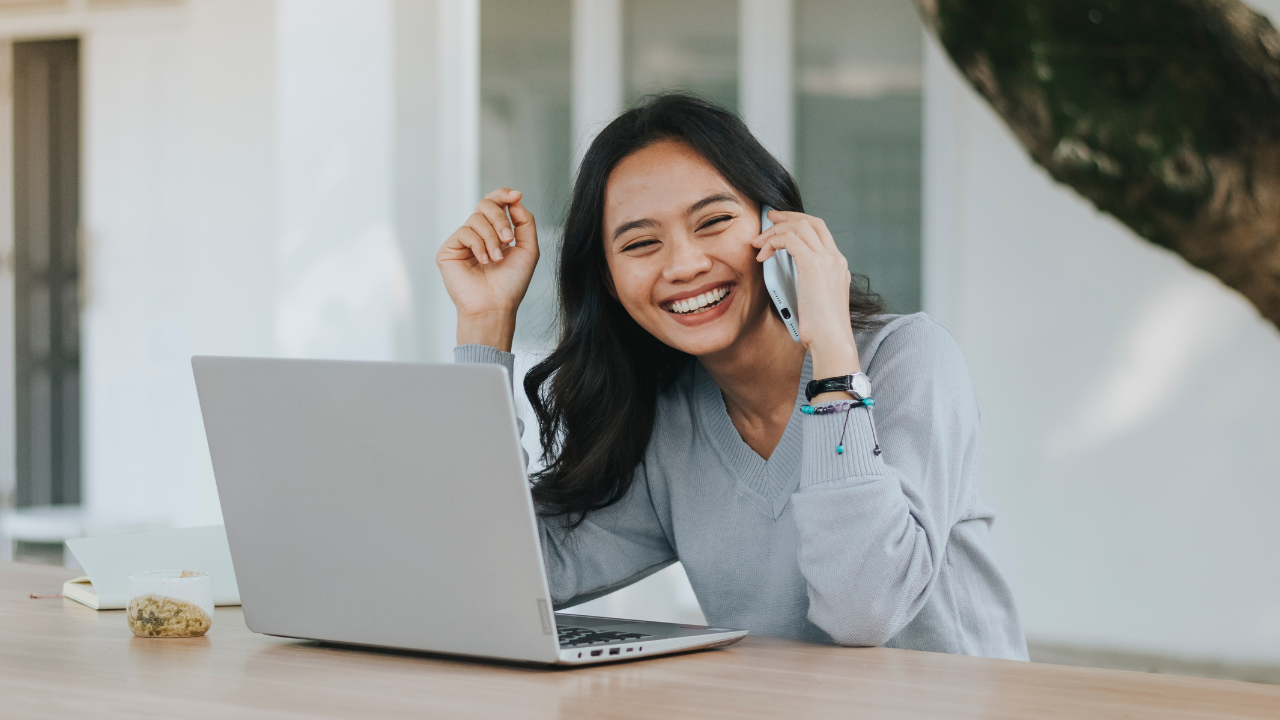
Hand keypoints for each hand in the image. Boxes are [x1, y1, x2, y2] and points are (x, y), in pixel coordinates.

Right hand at [436, 188, 539, 350]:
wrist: (495, 306)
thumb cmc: (511, 283)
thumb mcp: (528, 249)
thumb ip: (525, 222)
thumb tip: (515, 200)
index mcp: (496, 233)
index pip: (496, 203)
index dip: (504, 195)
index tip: (516, 196)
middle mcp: (479, 234)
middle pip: (486, 204)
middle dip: (500, 219)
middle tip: (509, 240)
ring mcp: (463, 242)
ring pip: (476, 218)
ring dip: (491, 238)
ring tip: (497, 259)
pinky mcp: (449, 249)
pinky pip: (464, 232)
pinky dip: (478, 245)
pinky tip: (484, 261)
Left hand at [751, 210, 860, 382]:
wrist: (832, 342)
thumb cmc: (821, 331)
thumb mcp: (816, 301)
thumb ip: (808, 284)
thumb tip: (787, 277)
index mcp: (838, 265)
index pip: (820, 232)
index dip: (799, 222)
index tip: (780, 224)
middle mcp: (835, 258)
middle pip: (812, 221)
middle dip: (787, 217)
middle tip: (768, 219)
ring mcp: (827, 260)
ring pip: (799, 226)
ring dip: (774, 231)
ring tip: (758, 243)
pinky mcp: (813, 265)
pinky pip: (789, 239)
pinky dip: (772, 242)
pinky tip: (762, 256)